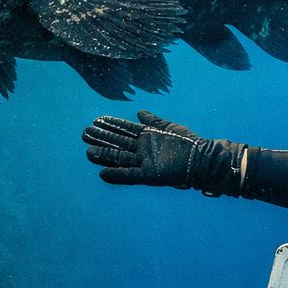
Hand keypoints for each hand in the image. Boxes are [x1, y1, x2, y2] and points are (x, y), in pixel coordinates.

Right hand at [81, 110, 248, 194]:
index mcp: (147, 137)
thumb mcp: (170, 127)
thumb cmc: (189, 142)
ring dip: (104, 154)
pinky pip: (130, 175)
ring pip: (120, 157)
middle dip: (102, 138)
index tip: (96, 120)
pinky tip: (103, 173)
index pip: (125, 129)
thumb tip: (139, 112)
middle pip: (118, 142)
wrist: (203, 159)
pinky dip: (117, 174)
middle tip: (85, 133)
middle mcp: (143, 150)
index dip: (111, 125)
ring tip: (88, 151)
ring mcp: (145, 162)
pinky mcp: (150, 175)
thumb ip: (154, 120)